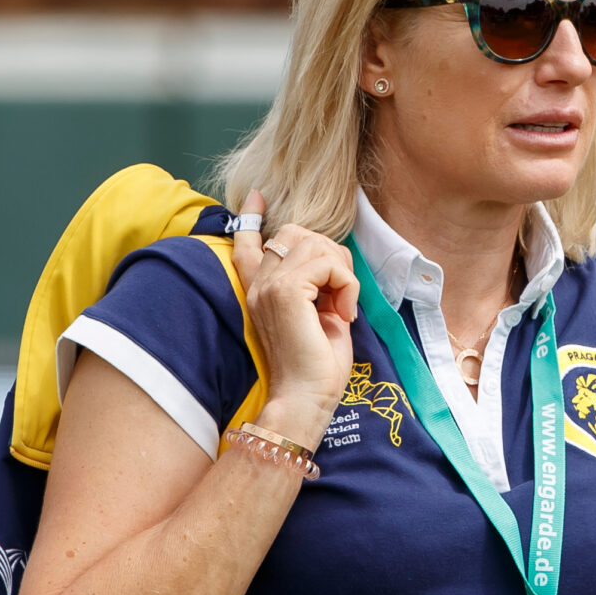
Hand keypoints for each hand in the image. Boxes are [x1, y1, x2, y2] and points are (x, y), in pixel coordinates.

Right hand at [229, 192, 358, 446]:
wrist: (306, 398)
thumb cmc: (317, 366)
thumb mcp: (319, 316)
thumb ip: (317, 287)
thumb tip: (332, 264)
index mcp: (260, 289)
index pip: (248, 242)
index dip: (252, 217)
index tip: (256, 196)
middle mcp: (258, 282)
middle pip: (297, 233)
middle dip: (330, 255)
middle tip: (339, 295)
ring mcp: (268, 284)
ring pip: (317, 244)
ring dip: (342, 274)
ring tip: (340, 308)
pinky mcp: (285, 290)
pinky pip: (330, 264)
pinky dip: (347, 286)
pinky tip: (342, 314)